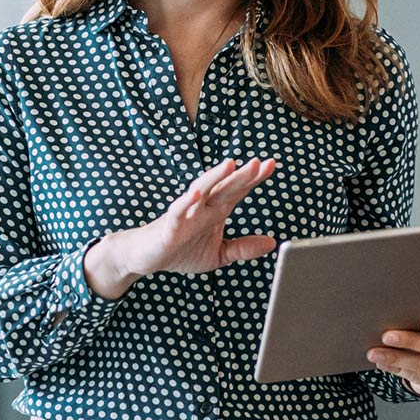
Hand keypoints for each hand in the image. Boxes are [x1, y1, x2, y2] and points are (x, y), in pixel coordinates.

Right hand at [82, 158, 278, 299]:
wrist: (147, 257)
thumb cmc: (181, 250)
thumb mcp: (219, 254)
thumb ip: (243, 247)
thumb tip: (272, 243)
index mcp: (216, 211)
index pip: (238, 191)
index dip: (254, 178)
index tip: (271, 165)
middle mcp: (203, 206)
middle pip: (225, 187)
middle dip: (242, 175)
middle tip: (260, 162)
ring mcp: (186, 212)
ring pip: (202, 190)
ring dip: (215, 177)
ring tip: (231, 164)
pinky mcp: (170, 224)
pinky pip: (178, 210)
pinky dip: (186, 201)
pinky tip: (196, 193)